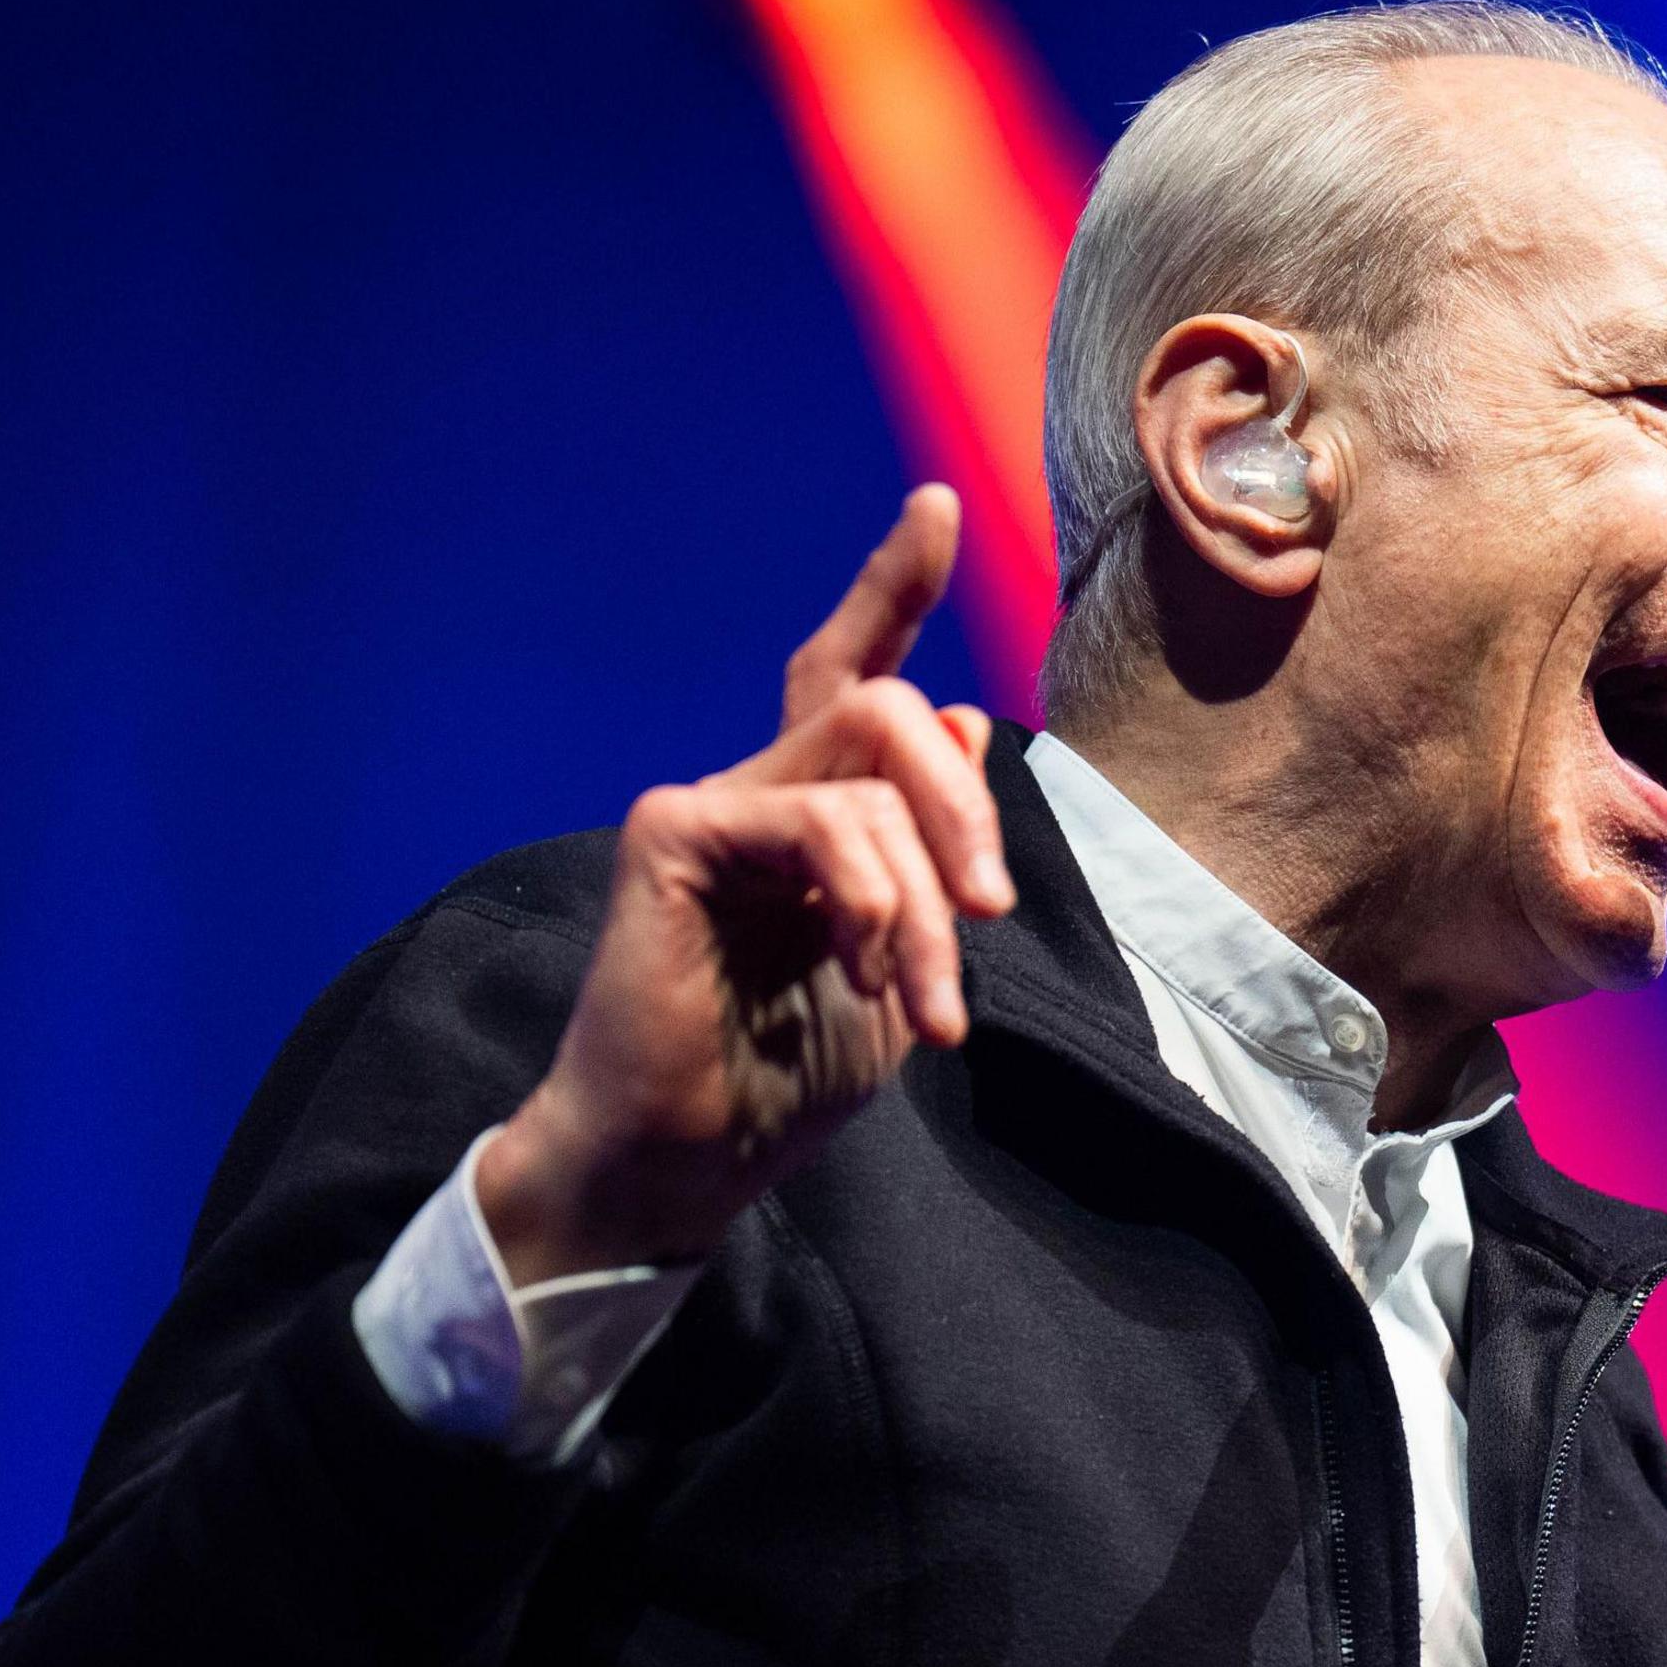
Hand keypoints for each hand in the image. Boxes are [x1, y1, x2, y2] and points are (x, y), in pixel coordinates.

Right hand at [476, 486, 1012, 1284]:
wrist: (683, 1160)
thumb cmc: (783, 1079)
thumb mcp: (899, 969)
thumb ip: (932, 858)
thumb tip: (968, 717)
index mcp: (812, 815)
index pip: (853, 674)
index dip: (895, 587)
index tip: (940, 506)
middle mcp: (760, 788)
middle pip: (892, 708)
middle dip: (968, 805)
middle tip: (994, 911)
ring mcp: (711, 802)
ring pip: (869, 759)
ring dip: (929, 889)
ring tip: (925, 999)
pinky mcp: (672, 832)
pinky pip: (817, 818)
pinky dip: (869, 894)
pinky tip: (861, 970)